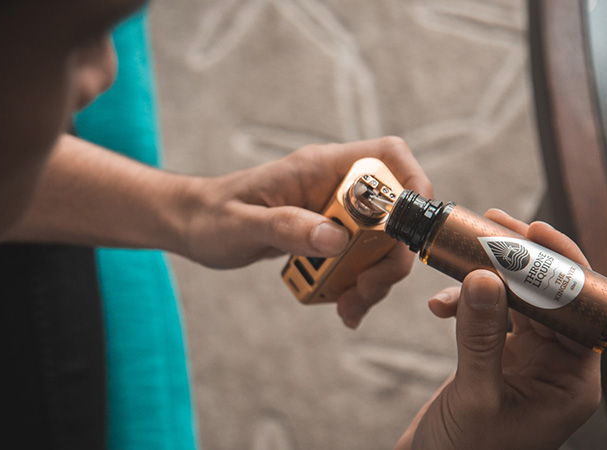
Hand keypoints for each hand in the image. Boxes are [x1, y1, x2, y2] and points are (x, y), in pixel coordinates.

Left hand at [178, 137, 431, 327]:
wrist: (193, 226)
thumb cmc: (211, 216)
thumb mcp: (241, 225)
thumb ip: (286, 227)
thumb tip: (336, 239)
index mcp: (320, 167)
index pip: (388, 156)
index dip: (414, 184)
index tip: (409, 230)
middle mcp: (336, 185)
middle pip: (396, 212)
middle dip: (391, 257)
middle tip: (366, 292)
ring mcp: (337, 211)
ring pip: (384, 242)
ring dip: (376, 280)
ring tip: (348, 309)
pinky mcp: (332, 235)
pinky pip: (363, 260)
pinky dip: (359, 286)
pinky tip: (342, 307)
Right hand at [395, 210, 601, 449]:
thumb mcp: (477, 394)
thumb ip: (481, 335)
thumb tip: (484, 276)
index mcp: (574, 382)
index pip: (583, 310)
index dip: (563, 266)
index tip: (537, 230)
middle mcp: (558, 368)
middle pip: (550, 298)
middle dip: (520, 261)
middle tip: (493, 226)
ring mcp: (528, 363)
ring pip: (517, 302)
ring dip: (487, 279)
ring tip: (461, 254)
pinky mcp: (499, 361)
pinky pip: (489, 318)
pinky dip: (466, 305)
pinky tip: (440, 305)